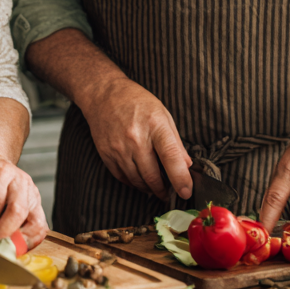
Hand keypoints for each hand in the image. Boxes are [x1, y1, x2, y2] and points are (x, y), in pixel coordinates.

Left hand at [0, 155, 47, 248]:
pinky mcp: (38, 204)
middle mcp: (19, 181)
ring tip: (3, 248)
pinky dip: (30, 241)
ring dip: (19, 241)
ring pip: (34, 222)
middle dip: (4, 234)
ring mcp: (32, 192)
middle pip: (18, 211)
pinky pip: (40, 227)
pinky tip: (15, 245)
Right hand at [80, 76, 192, 200]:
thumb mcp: (163, 114)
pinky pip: (122, 177)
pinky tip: (140, 181)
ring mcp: (118, 147)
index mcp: (155, 125)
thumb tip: (186, 166)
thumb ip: (175, 142)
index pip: (171, 157)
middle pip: (152, 175)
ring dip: (149, 188)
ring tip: (156, 188)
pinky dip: (133, 183)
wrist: (103, 94)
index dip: (180, 178)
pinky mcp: (106, 154)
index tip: (186, 192)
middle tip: (170, 194)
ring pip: (137, 180)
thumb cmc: (137, 102)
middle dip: (164, 190)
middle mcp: (135, 138)